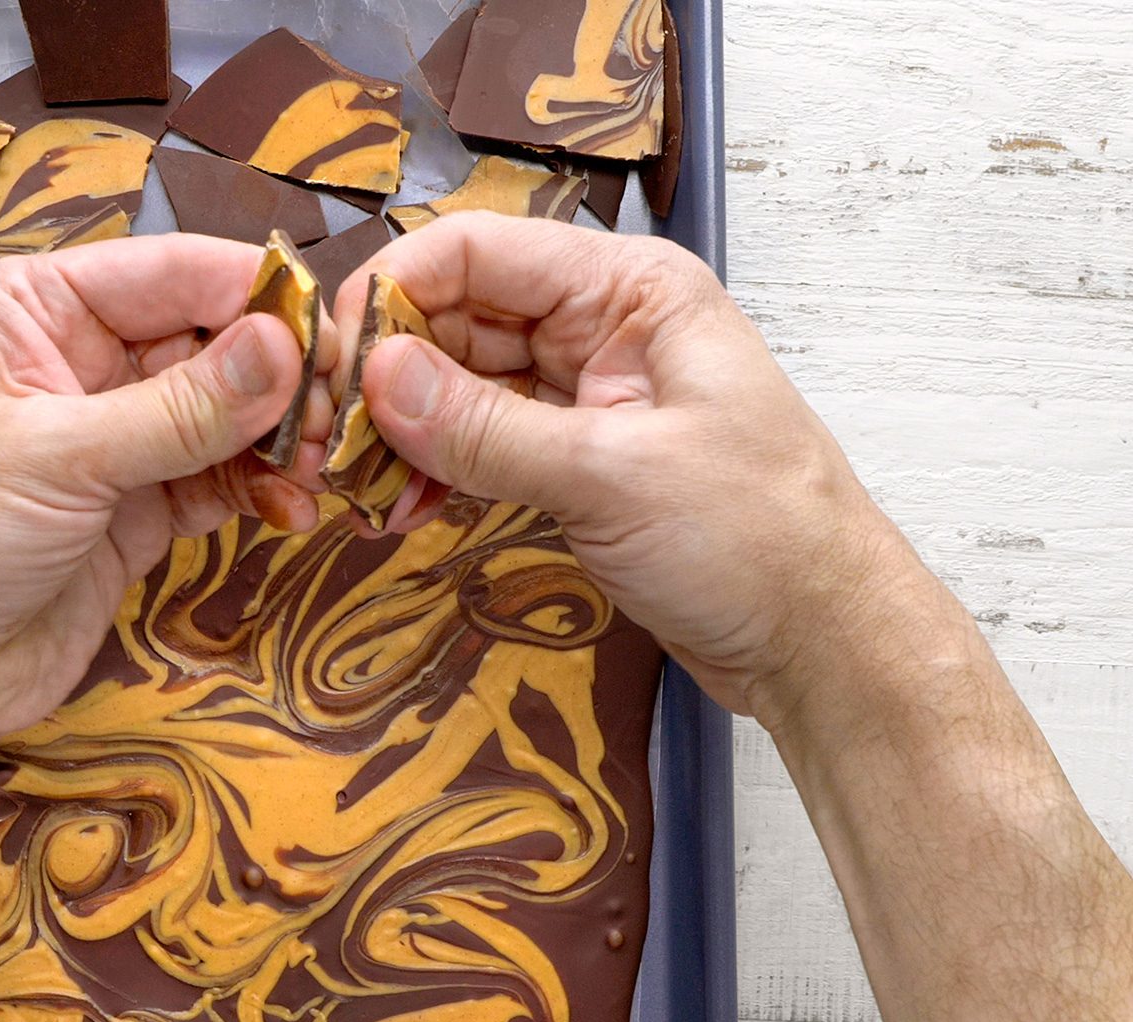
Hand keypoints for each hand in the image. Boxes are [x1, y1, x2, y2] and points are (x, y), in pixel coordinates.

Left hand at [0, 234, 335, 763]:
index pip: (168, 273)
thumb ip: (174, 410)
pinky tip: (290, 508)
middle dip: (277, 376)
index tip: (330, 330)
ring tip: (317, 469)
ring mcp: (111, 441)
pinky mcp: (135, 514)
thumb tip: (283, 347)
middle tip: (337, 414)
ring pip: (222, 416)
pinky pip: (215, 482)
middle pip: (208, 342)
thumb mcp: (51, 458)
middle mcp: (76, 361)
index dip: (253, 295)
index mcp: (33, 309)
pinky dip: (257, 492)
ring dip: (276, 439)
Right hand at [334, 211, 913, 722]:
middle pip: (456, 319)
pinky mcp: (572, 461)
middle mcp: (600, 328)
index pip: (476, 252)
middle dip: (386, 374)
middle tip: (327, 441)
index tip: (332, 364)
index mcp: (629, 291)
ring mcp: (584, 396)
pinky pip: (479, 444)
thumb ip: (486, 428)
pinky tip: (400, 510)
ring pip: (459, 387)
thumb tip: (377, 376)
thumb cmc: (758, 540)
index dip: (393, 296)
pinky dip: (434, 472)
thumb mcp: (610, 476)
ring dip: (402, 432)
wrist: (820, 643)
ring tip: (358, 489)